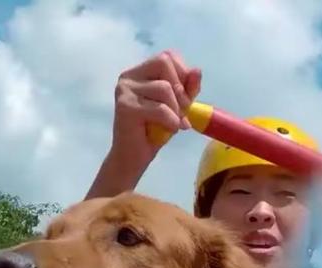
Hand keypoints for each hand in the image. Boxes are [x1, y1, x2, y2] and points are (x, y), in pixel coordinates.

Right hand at [109, 50, 202, 169]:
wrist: (133, 158)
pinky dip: (171, 121)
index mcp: (139, 72)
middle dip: (180, 88)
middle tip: (181, 111)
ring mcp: (124, 90)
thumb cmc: (154, 130)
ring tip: (173, 123)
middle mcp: (128, 77)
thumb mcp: (178, 105)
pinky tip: (169, 130)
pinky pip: (160, 109)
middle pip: (163, 62)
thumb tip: (197, 71)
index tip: (183, 96)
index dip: (182, 73)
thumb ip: (187, 88)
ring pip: (164, 87)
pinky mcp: (125, 107)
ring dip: (176, 109)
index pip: (167, 56)